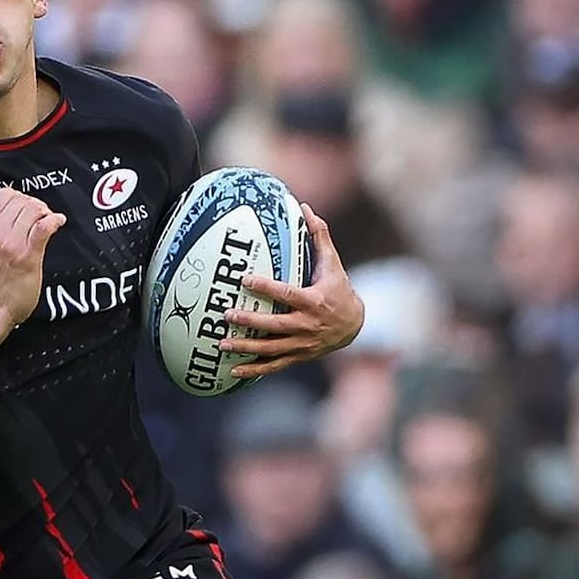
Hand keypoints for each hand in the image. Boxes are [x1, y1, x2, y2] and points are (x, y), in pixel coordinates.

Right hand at [0, 188, 66, 330]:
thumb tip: (14, 207)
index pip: (4, 194)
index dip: (20, 197)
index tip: (27, 207)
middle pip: (22, 200)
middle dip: (36, 204)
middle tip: (41, 217)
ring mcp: (12, 244)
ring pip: (34, 209)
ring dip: (46, 212)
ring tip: (48, 222)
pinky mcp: (28, 256)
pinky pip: (44, 227)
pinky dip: (54, 220)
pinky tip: (58, 222)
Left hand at [219, 203, 362, 377]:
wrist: (355, 325)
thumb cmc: (339, 289)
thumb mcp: (333, 263)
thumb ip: (319, 236)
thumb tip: (306, 207)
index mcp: (315, 301)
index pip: (287, 294)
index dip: (266, 287)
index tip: (244, 279)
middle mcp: (308, 325)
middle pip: (276, 326)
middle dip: (250, 321)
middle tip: (227, 315)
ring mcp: (303, 344)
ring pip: (271, 349)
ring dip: (246, 348)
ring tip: (222, 344)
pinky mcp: (299, 356)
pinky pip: (274, 366)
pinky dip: (254, 370)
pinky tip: (232, 371)